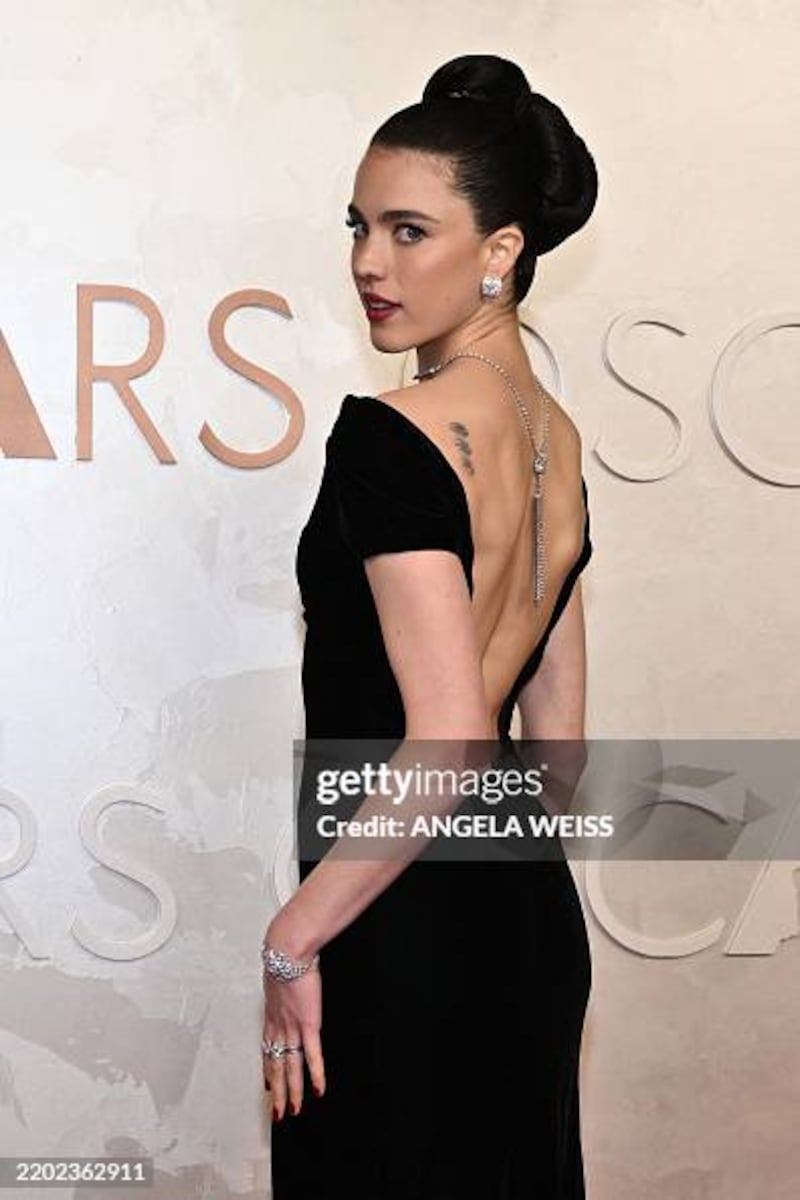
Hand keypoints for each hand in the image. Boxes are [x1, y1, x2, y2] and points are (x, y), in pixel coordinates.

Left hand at [262, 951, 325, 1120]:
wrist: (287, 950)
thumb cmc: (284, 954)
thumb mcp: (277, 972)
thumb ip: (281, 983)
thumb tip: (284, 978)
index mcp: (271, 1014)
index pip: (267, 1049)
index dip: (267, 1070)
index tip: (268, 1085)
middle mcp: (278, 1025)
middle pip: (276, 1066)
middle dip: (277, 1092)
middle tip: (278, 1112)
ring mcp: (292, 1027)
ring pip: (290, 1068)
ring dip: (292, 1091)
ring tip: (294, 1110)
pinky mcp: (308, 1023)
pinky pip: (312, 1055)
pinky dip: (315, 1074)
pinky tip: (319, 1089)